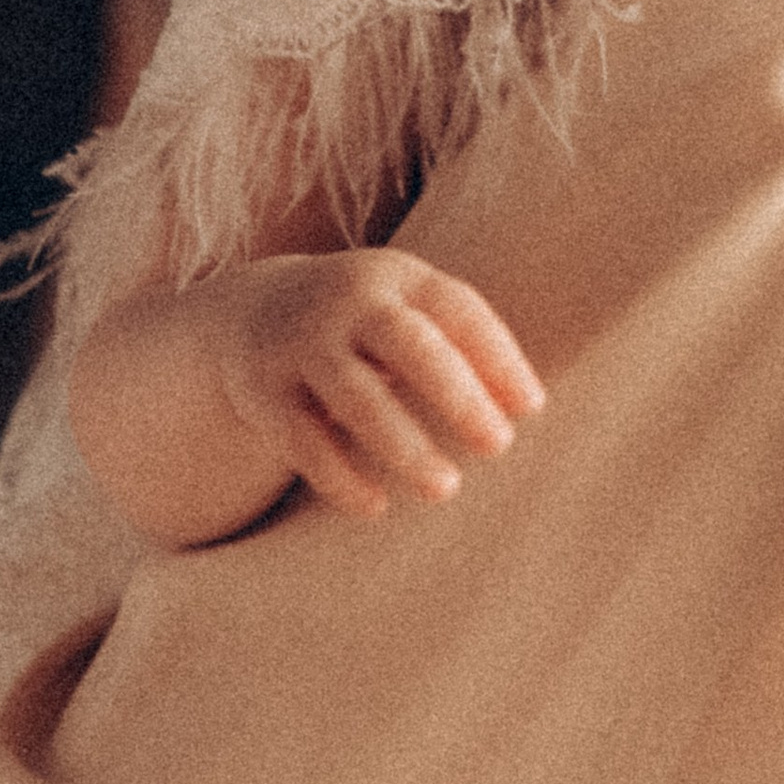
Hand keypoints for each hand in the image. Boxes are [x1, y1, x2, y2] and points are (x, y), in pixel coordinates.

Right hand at [209, 250, 544, 520]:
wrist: (249, 311)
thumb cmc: (365, 323)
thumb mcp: (408, 308)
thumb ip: (462, 344)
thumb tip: (528, 406)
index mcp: (397, 277)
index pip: (458, 309)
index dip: (498, 357)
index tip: (533, 409)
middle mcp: (348, 303)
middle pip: (408, 345)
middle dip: (457, 396)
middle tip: (499, 446)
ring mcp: (301, 344)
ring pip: (357, 398)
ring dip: (404, 445)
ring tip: (445, 487)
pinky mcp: (264, 391)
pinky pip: (304, 440)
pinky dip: (341, 476)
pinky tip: (376, 506)